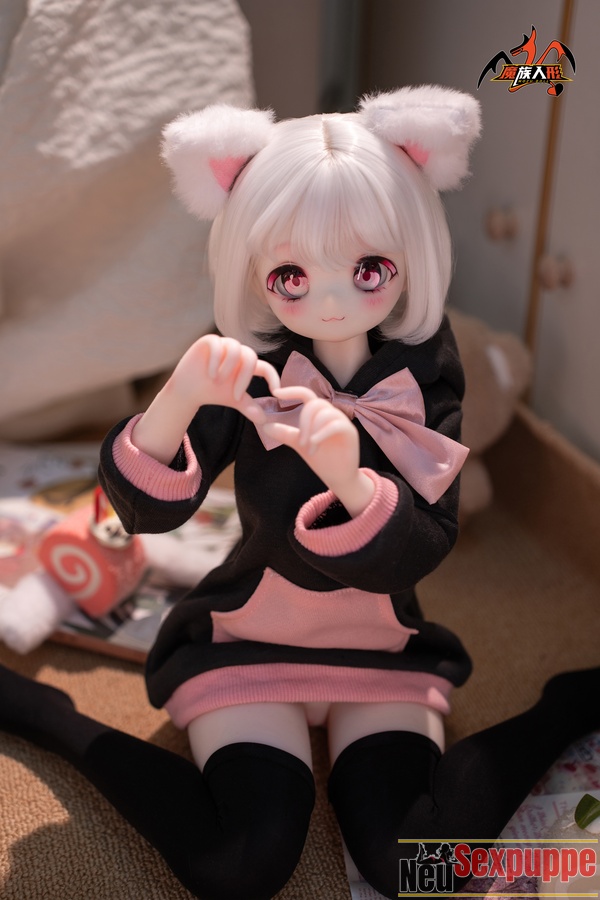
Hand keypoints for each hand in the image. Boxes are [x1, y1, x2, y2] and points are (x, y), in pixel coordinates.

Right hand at [131, 335, 278, 464]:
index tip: (276, 393)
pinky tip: (210, 373)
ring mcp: (224, 344)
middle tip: (235, 396)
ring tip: (217, 381)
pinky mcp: (209, 341)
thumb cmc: (213, 393)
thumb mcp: (234, 399)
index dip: (273, 378)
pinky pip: (217, 344)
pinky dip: (215, 360)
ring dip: (228, 367)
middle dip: (244, 378)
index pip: (265, 367)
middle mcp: (238, 352)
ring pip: (235, 348)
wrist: (188, 390)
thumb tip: (264, 420)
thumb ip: (249, 406)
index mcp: (247, 365)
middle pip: (250, 357)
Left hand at [262, 386, 374, 516]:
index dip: (292, 391)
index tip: (276, 393)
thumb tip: (265, 426)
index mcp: (318, 414)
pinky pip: (336, 425)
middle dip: (304, 422)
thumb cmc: (321, 459)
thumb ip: (285, 433)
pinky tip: (315, 445)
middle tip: (301, 442)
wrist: (337, 477)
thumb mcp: (299, 444)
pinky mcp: (350, 432)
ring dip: (312, 431)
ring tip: (310, 448)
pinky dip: (322, 434)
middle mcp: (331, 414)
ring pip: (324, 414)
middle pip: (314, 404)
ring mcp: (342, 422)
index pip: (306, 394)